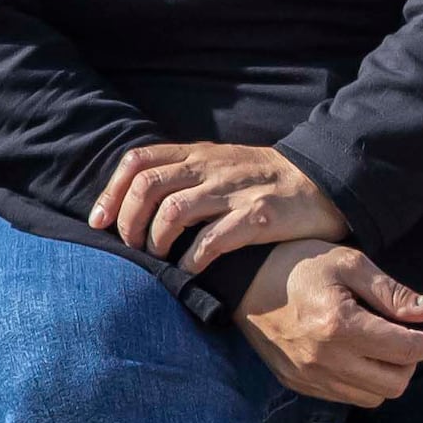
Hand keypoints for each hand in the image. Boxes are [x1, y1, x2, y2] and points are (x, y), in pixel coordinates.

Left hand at [93, 140, 345, 269]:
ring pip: (173, 211)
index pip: (138, 161)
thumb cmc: (262, 180)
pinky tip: (190, 269)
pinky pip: (212, 240)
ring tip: (161, 258)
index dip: (111, 192)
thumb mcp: (219, 163)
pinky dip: (192, 258)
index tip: (100, 222)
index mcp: (197, 154)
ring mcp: (234, 192)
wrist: (322, 183)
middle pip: (147, 186)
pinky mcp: (258, 217)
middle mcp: (211, 168)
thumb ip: (183, 174)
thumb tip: (134, 202)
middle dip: (128, 222)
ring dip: (157, 240)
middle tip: (132, 246)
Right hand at [237, 243, 422, 407]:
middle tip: (411, 337)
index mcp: (340, 326)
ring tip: (384, 345)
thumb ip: (394, 293)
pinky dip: (363, 382)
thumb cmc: (301, 264)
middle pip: (394, 383)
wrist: (243, 282)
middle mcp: (324, 360)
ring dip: (389, 375)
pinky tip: (360, 355)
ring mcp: (309, 377)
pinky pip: (347, 398)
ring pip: (373, 397)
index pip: (405, 350)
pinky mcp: (298, 385)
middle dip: (412, 362)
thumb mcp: (350, 264)